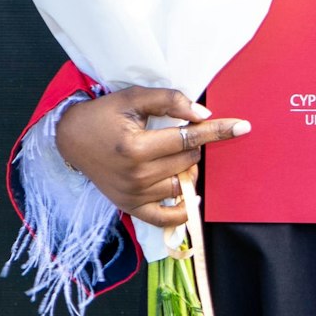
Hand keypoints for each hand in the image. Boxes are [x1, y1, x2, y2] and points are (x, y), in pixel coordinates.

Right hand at [55, 86, 249, 227]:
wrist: (72, 139)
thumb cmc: (104, 114)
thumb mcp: (133, 98)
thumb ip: (169, 101)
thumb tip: (203, 115)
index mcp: (136, 147)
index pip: (188, 138)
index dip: (218, 131)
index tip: (243, 127)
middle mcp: (137, 176)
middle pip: (188, 160)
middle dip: (193, 143)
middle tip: (177, 132)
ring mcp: (134, 196)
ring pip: (183, 183)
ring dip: (187, 167)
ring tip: (171, 154)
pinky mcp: (131, 208)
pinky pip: (167, 217)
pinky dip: (183, 209)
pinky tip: (190, 195)